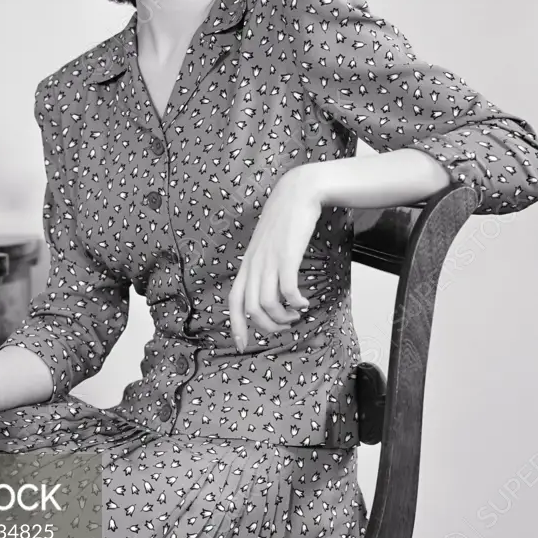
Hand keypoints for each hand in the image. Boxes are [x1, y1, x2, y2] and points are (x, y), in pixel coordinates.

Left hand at [229, 168, 323, 350]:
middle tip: (284, 328)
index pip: (233, 301)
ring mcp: (269, 260)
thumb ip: (265, 265)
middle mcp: (254, 264)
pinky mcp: (287, 255)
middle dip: (266, 326)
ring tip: (296, 315)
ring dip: (283, 317)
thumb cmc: (286, 221)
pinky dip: (296, 302)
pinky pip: (287, 290)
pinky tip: (305, 303)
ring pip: (266, 303)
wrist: (298, 192)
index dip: (235, 325)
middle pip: (249, 308)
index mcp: (247, 264)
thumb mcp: (268, 246)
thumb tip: (272, 290)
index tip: (242, 345)